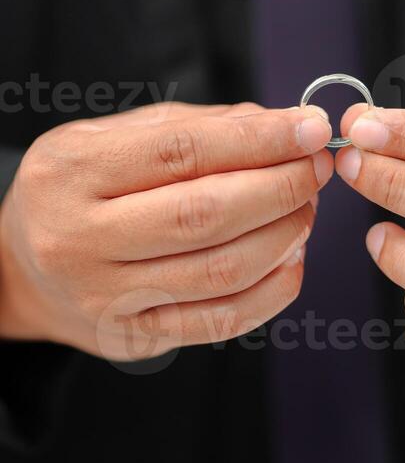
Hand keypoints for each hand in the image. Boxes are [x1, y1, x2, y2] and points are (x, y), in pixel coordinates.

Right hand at [0, 101, 332, 359]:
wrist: (21, 269)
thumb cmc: (80, 187)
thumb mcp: (115, 135)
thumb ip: (196, 125)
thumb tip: (280, 124)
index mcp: (73, 171)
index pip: (182, 151)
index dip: (258, 139)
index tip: (311, 126)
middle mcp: (81, 238)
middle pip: (205, 215)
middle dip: (281, 186)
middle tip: (317, 166)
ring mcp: (107, 298)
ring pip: (222, 271)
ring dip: (286, 234)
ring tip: (307, 205)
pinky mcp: (135, 338)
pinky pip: (221, 321)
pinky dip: (274, 289)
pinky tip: (293, 255)